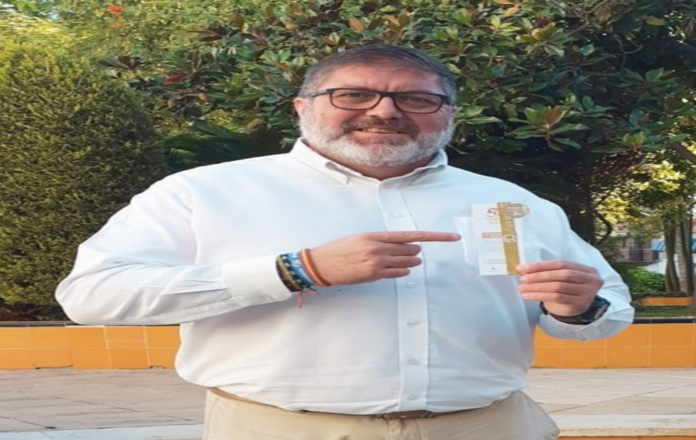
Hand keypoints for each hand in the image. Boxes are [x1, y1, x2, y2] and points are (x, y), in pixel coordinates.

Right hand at [308, 231, 460, 284]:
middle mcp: (378, 248)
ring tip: (406, 261)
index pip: (411, 235)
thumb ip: (382, 240)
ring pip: (407, 262)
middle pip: (411, 249)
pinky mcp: (374, 275)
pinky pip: (398, 273)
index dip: (434, 236)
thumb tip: (404, 245)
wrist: (322, 264)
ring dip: (410, 262)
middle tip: (413, 253)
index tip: (451, 237)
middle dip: (414, 251)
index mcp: (375, 235)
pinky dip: (403, 271)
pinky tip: (400, 270)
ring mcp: (377, 262)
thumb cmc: (340, 250)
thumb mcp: (360, 238)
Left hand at [516, 260, 603, 316]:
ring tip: (522, 287)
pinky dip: (539, 296)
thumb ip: (551, 271)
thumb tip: (526, 269)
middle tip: (523, 278)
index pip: (560, 264)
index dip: (541, 265)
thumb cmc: (569, 289)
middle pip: (560, 275)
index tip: (524, 267)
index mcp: (586, 269)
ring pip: (557, 287)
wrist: (579, 308)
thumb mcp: (564, 277)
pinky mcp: (579, 304)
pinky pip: (556, 298)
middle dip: (539, 275)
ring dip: (537, 287)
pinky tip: (528, 295)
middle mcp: (589, 280)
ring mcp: (587, 293)